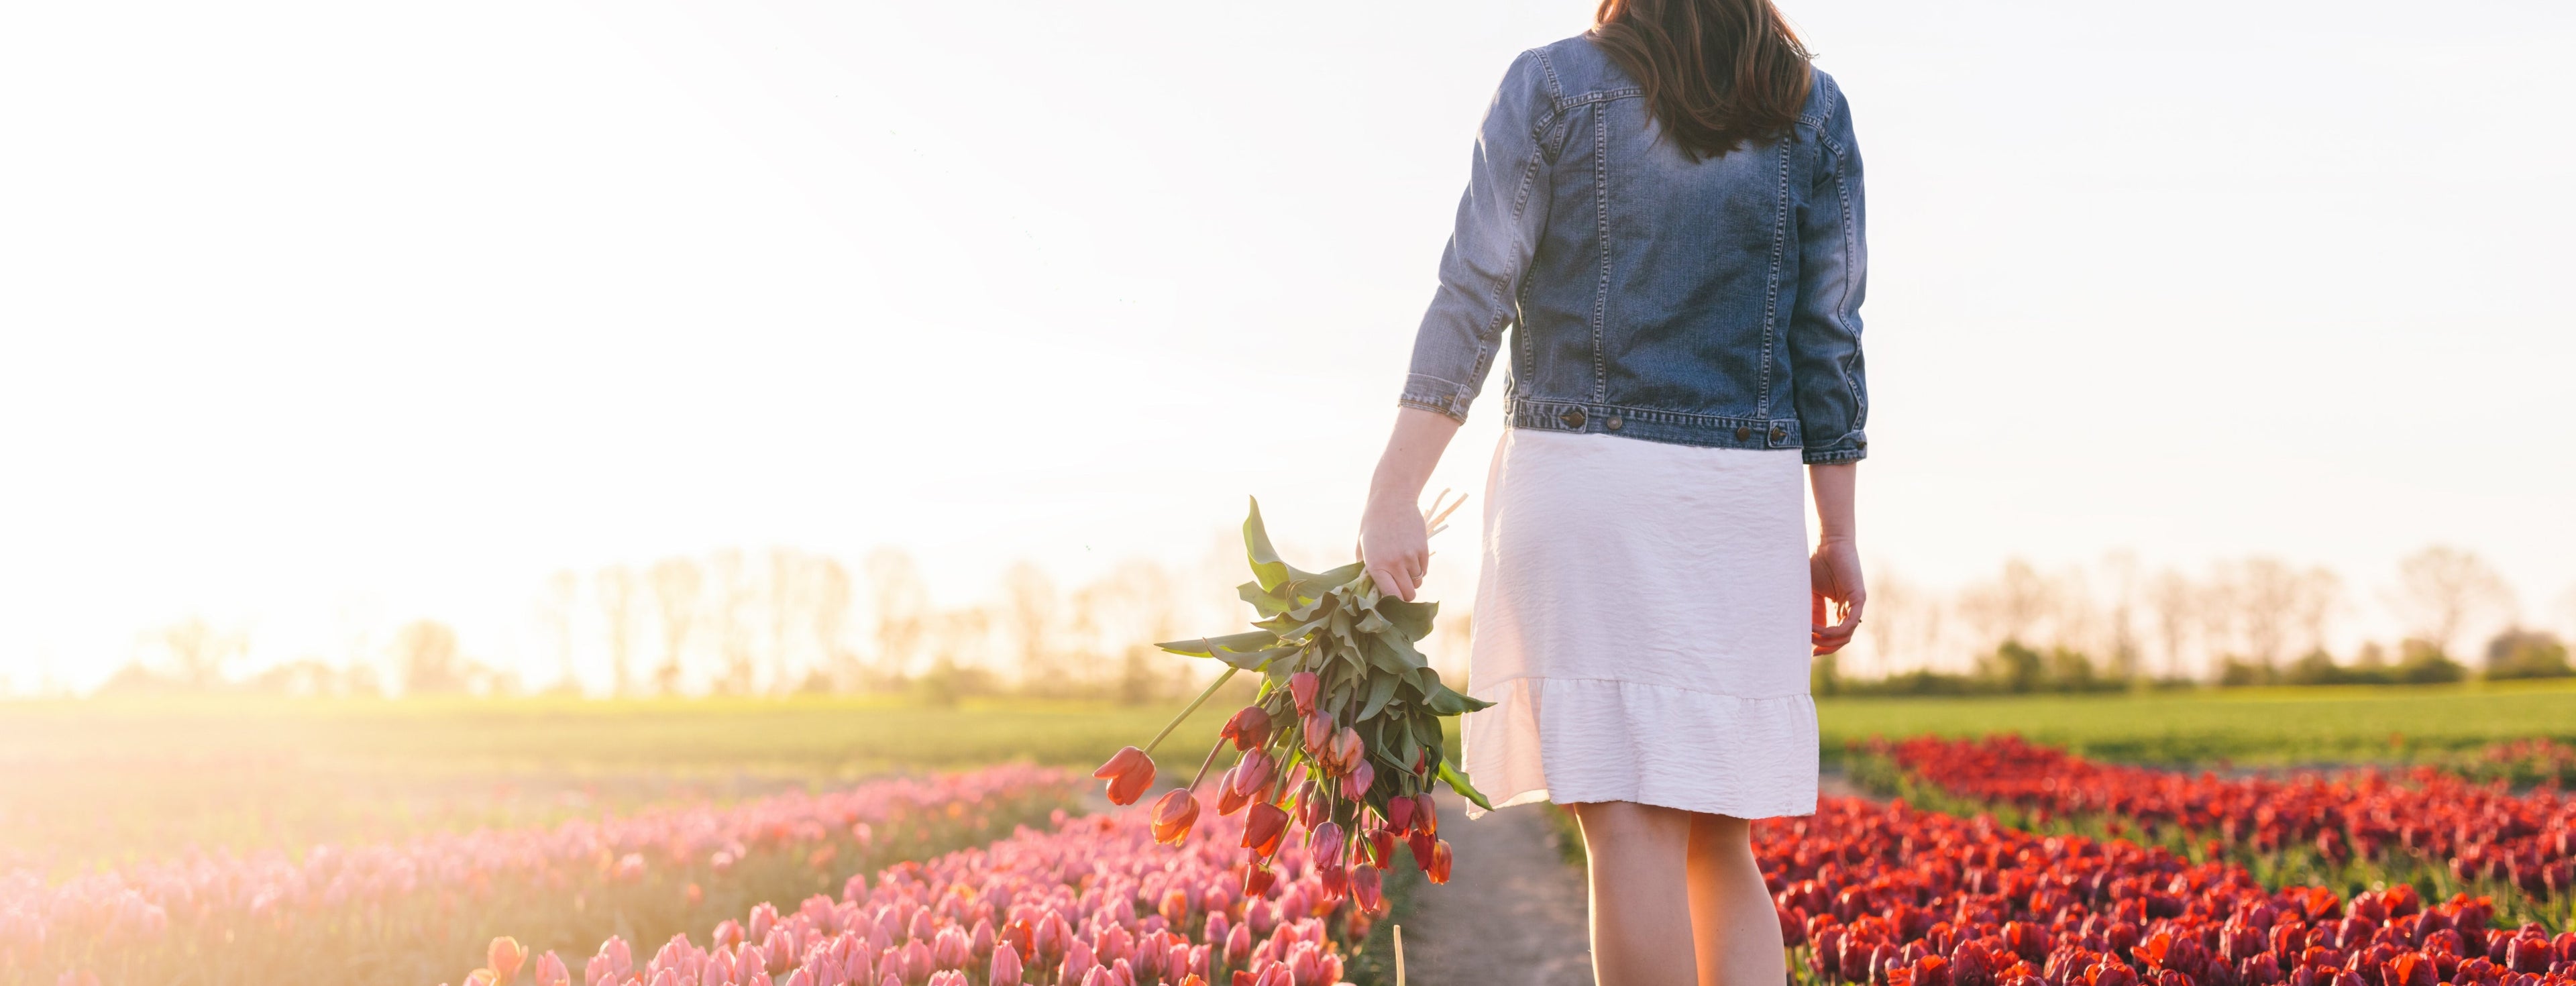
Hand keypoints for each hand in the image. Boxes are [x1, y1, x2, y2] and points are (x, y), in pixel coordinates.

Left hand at [1359, 498, 1430, 601]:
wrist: (1392, 499)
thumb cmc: (1373, 523)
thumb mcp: (1362, 546)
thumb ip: (1366, 568)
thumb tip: (1371, 588)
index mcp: (1376, 565)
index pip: (1390, 596)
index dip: (1392, 602)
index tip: (1391, 600)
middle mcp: (1394, 563)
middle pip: (1408, 594)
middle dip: (1405, 595)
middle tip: (1401, 589)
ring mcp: (1411, 556)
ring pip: (1417, 582)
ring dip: (1412, 580)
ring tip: (1404, 568)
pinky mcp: (1423, 549)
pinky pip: (1424, 570)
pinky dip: (1419, 569)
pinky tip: (1411, 558)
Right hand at [1809, 537, 1865, 655]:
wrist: (1828, 544)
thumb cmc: (1817, 564)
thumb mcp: (1810, 593)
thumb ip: (1811, 611)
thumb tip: (1805, 631)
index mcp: (1839, 608)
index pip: (1836, 635)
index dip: (1824, 645)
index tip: (1810, 651)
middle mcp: (1849, 609)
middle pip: (1842, 639)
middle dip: (1827, 648)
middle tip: (1812, 651)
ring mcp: (1855, 605)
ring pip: (1846, 634)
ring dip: (1828, 640)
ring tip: (1812, 636)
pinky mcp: (1858, 598)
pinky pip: (1849, 623)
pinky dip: (1834, 630)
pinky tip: (1819, 629)